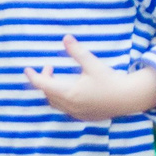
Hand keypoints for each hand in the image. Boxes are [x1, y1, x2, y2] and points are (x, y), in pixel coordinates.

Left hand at [24, 35, 155, 123]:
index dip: (33, 76)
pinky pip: (65, 110)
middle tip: (49, 68)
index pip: (43, 85)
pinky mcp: (84, 117)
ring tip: (57, 78)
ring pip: (55, 104)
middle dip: (44, 81)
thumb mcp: (92, 64)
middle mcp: (70, 106)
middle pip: (47, 95)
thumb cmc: (110, 80)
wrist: (128, 98)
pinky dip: (60, 100)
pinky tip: (69, 91)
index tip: (26, 69)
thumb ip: (77, 52)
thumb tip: (65, 38)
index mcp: (69, 93)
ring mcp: (76, 114)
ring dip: (51, 91)